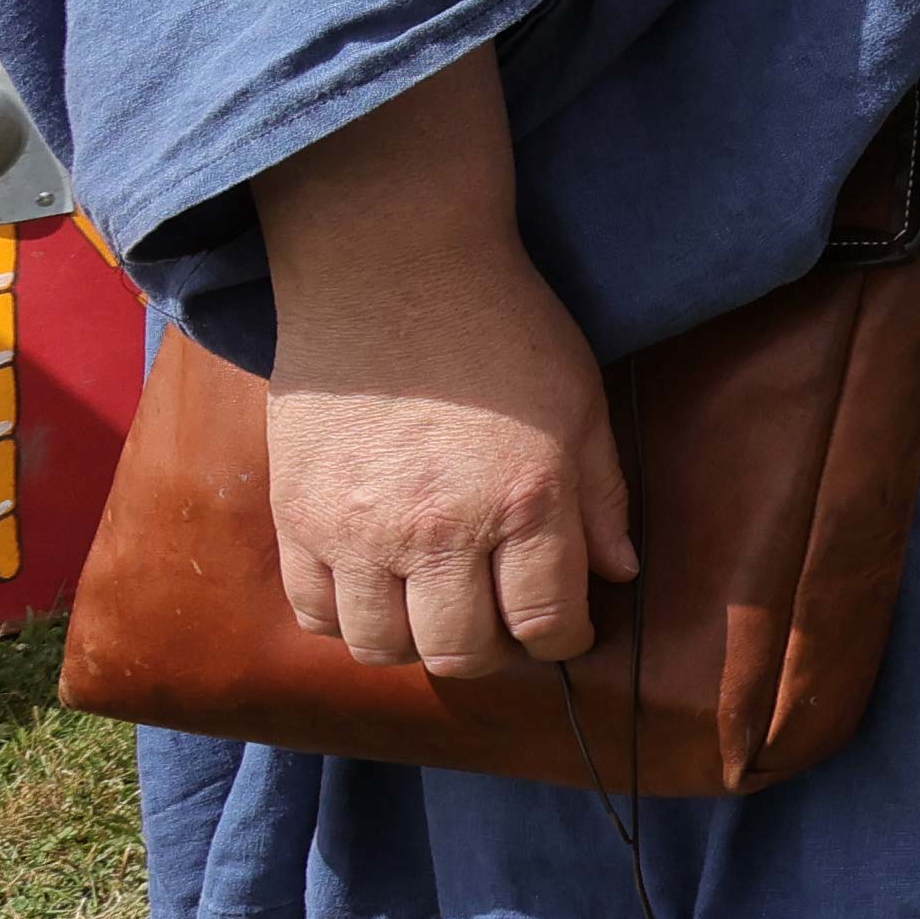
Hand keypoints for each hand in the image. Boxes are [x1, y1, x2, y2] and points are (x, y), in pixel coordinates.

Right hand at [267, 228, 631, 674]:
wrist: (391, 265)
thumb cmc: (501, 325)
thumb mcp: (580, 402)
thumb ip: (601, 496)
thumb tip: (621, 572)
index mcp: (525, 501)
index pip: (545, 623)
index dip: (561, 640)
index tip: (561, 629)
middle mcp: (441, 530)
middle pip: (461, 653)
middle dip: (491, 650)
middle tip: (498, 621)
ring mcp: (360, 529)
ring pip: (382, 647)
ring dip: (415, 642)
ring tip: (434, 607)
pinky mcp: (298, 516)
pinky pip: (313, 612)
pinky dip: (346, 618)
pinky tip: (375, 590)